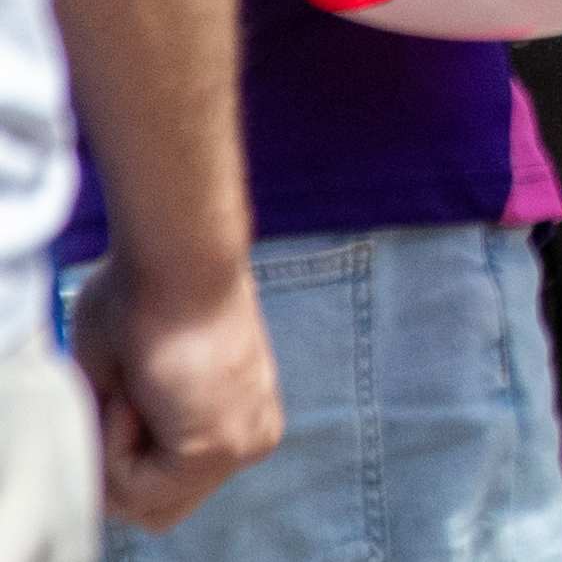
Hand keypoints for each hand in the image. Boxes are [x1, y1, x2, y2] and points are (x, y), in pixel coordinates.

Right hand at [72, 250, 275, 531]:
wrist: (177, 258)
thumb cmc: (147, 296)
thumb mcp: (129, 378)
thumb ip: (128, 426)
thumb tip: (105, 463)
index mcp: (240, 421)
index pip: (165, 488)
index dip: (121, 458)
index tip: (125, 397)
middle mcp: (251, 440)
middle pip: (158, 508)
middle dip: (118, 468)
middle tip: (125, 398)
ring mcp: (241, 447)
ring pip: (141, 504)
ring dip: (114, 449)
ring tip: (136, 387)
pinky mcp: (217, 449)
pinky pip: (135, 487)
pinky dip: (114, 443)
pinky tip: (139, 392)